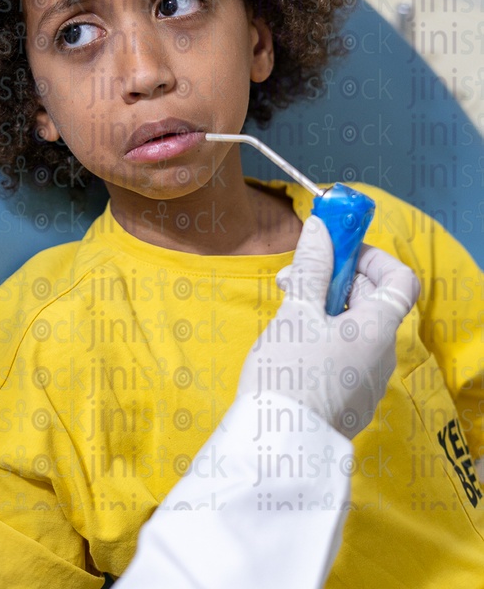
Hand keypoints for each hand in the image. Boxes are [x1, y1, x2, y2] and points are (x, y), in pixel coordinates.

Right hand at [237, 215, 419, 437]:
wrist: (277, 448)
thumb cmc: (289, 376)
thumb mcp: (296, 312)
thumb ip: (312, 267)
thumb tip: (322, 228)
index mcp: (378, 329)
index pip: (400, 278)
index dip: (371, 257)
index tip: (336, 250)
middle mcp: (382, 354)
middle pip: (373, 300)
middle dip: (335, 279)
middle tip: (296, 277)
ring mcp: (368, 380)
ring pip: (355, 327)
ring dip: (324, 307)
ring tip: (286, 308)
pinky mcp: (349, 399)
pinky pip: (345, 354)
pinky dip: (323, 336)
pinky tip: (291, 342)